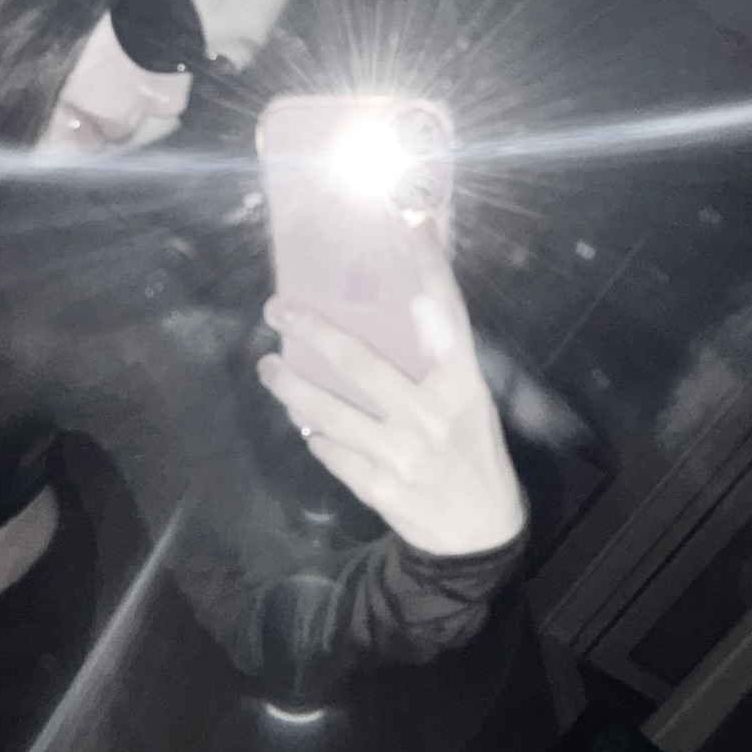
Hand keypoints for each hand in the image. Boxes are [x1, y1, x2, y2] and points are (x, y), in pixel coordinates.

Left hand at [255, 220, 527, 556]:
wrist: (482, 535)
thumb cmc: (473, 453)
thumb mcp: (470, 402)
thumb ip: (437, 362)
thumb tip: (399, 307)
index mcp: (463, 384)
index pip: (446, 313)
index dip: (429, 263)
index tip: (409, 216)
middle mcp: (433, 414)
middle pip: (360, 362)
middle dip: (312, 331)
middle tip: (276, 309)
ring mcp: (405, 453)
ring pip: (331, 412)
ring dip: (292, 387)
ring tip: (269, 367)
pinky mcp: (382, 487)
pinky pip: (333, 452)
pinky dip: (315, 435)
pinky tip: (303, 421)